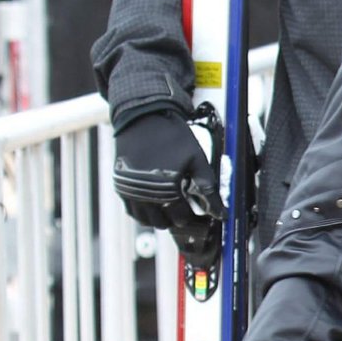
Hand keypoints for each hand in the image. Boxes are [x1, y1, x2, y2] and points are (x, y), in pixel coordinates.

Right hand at [112, 109, 224, 260]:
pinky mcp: (121, 186)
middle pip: (163, 223)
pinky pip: (132, 212)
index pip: (181, 218)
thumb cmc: (171, 136)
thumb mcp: (197, 159)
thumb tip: (220, 212)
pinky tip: (153, 202)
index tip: (194, 209)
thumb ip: (208, 187)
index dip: (191, 215)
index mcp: (167, 190)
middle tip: (182, 205)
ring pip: (147, 220)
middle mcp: (147, 195)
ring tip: (168, 204)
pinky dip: (143, 211)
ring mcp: (131, 192)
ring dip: (159, 217)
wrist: (143, 117)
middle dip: (175, 217)